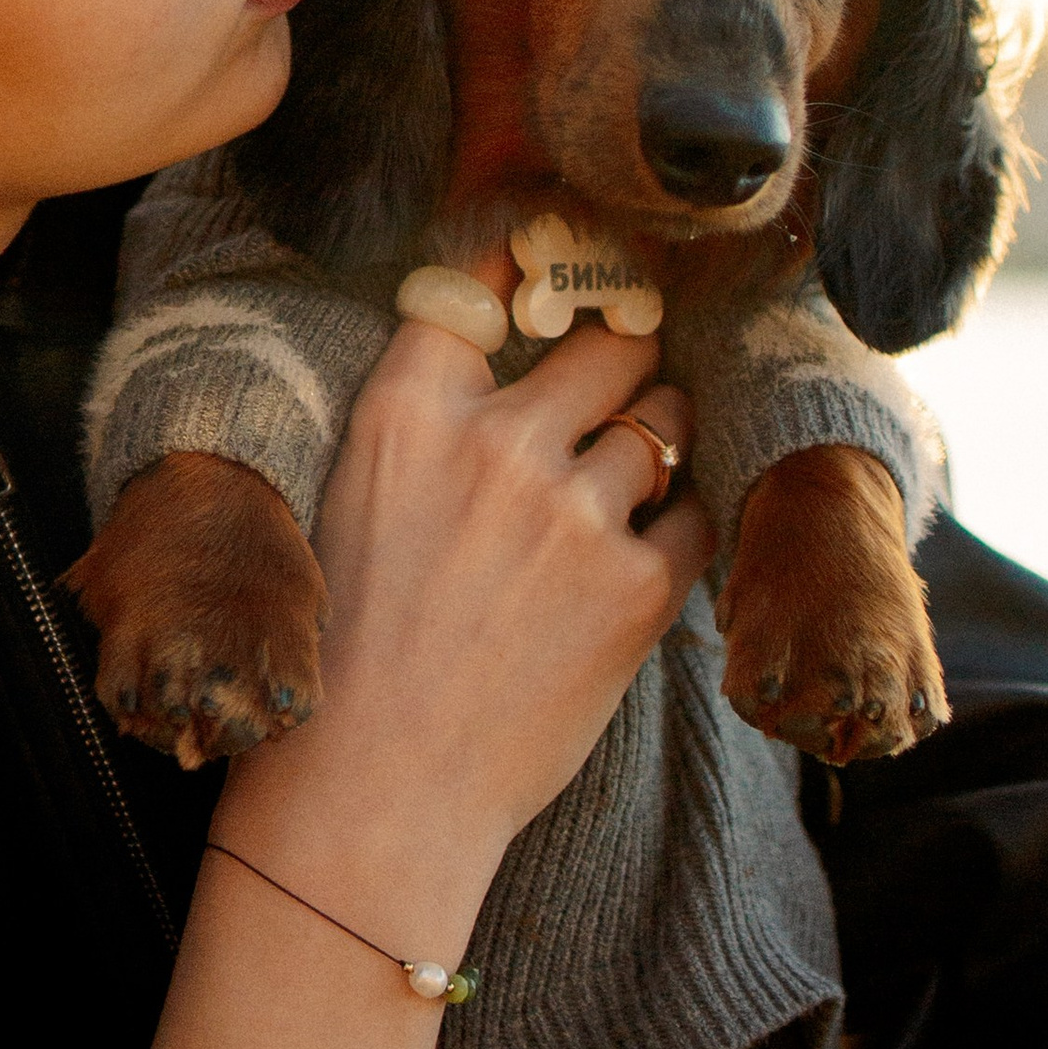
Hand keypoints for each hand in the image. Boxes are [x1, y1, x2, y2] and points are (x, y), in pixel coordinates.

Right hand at [138, 299, 710, 1048]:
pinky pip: (693, 516)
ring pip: (661, 422)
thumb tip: (507, 354)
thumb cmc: (354, 655)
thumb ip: (428, 425)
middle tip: (634, 356)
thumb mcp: (359, 503)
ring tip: (649, 453)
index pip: (481, 286)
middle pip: (604, 339)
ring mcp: (571, 515)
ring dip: (662, 429)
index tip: (562, 251)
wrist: (373, 796)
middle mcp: (495, 446)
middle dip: (627, 344)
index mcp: (408, 415)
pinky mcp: (634, 590)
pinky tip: (652, 546)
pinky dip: (681, 522)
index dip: (530, 261)